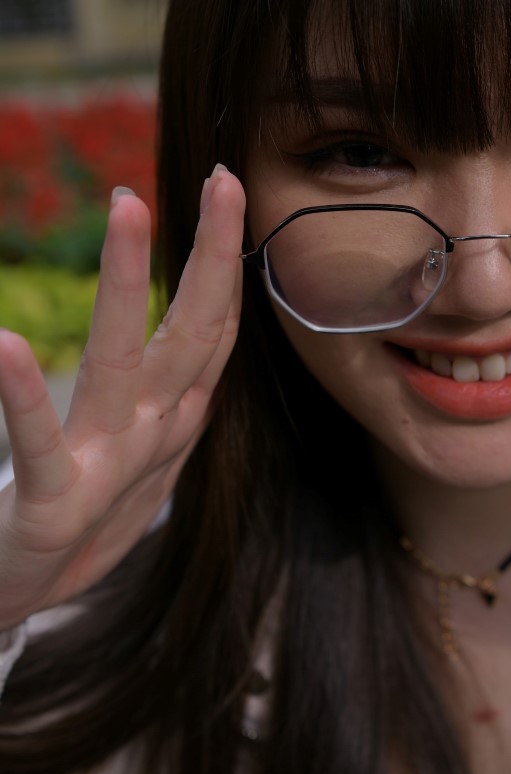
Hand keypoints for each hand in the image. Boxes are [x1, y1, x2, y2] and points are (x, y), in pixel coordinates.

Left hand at [0, 166, 244, 627]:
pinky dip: (23, 398)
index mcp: (174, 417)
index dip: (224, 256)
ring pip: (125, 365)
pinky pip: (39, 448)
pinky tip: (5, 343)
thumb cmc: (84, 508)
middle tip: (221, 180)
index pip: (213, 327)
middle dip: (209, 254)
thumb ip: (168, 387)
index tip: (226, 184)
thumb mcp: (141, 445)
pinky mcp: (54, 507)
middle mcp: (155, 435)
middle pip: (192, 333)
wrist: (29, 593)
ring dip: (127, 284)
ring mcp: (109, 469)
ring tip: (127, 209)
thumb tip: (206, 325)